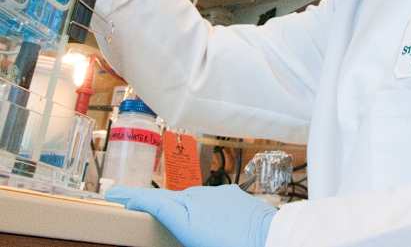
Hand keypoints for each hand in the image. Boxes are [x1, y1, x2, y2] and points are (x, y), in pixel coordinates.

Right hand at [106, 184, 275, 246]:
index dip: (132, 197)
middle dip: (151, 202)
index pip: (153, 202)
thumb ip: (176, 223)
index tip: (114, 193)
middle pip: (169, 198)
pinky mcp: (231, 193)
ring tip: (170, 218)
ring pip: (191, 198)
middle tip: (131, 203)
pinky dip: (202, 207)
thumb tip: (164, 212)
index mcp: (186, 213)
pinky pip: (210, 198)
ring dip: (181, 207)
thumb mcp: (194, 239)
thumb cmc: (234, 246)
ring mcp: (216, 193)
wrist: (272, 237)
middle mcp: (198, 197)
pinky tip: (208, 220)